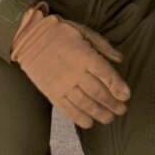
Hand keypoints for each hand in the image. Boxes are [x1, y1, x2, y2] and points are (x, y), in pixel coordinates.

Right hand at [9, 7, 130, 127]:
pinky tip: (89, 123)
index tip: (126, 96)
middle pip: (99, 92)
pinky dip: (79, 117)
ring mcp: (62, 84)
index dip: (119, 87)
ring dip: (99, 113)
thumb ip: (103, 46)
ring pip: (85, 103)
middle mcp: (75, 72)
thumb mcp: (83, 31)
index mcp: (85, 56)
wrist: (28, 36)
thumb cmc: (59, 31)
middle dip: (113, 104)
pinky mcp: (51, 91)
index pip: (107, 75)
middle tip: (122, 110)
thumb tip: (120, 59)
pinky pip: (67, 108)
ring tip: (109, 118)